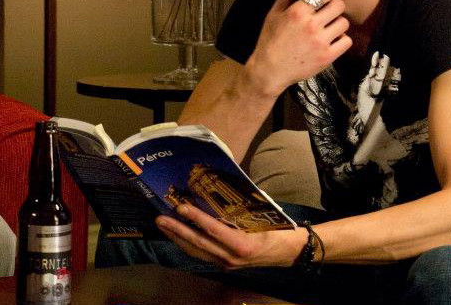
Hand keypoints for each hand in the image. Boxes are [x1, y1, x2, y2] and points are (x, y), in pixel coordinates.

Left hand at [155, 204, 305, 269]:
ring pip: (196, 251)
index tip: (181, 208)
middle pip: (199, 244)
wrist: (290, 252)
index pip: (214, 230)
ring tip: (163, 224)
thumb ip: (240, 206)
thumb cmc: (278, 229)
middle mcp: (232, 257)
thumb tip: (218, 186)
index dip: (197, 219)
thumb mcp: (262, 216)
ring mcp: (227, 263)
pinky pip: (201, 254)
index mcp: (243, 245)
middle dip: (177, 230)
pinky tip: (177, 233)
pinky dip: (187, 243)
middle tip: (160, 218)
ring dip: (177, 237)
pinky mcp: (224, 264)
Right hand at [245, 0, 351, 96]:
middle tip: (326, 15)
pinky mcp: (327, 56)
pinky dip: (341, 41)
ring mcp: (321, 41)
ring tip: (328, 30)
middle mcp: (311, 25)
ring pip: (344, 23)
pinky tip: (330, 42)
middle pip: (339, 6)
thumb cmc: (270, 41)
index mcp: (297, 12)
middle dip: (334, 8)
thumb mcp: (273, 16)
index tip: (323, 0)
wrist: (270, 70)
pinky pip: (346, 41)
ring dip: (337, 25)